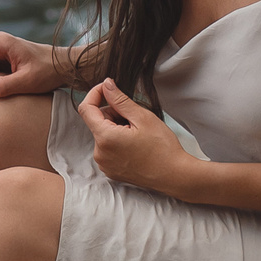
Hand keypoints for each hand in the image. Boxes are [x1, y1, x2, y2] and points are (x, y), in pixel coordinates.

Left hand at [76, 79, 199, 193]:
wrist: (174, 175)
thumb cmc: (162, 148)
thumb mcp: (142, 117)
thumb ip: (119, 100)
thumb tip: (106, 85)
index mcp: (105, 138)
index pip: (86, 108)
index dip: (95, 94)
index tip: (108, 88)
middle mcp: (100, 153)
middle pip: (97, 121)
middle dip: (113, 114)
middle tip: (135, 118)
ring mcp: (104, 164)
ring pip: (103, 134)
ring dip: (116, 127)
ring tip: (138, 134)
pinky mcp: (110, 170)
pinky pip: (107, 148)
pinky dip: (117, 141)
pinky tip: (135, 144)